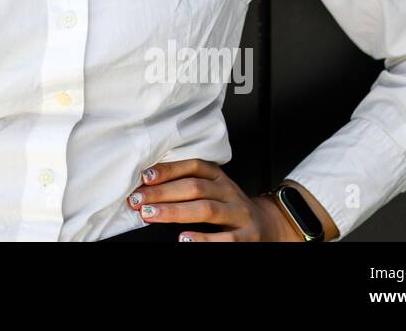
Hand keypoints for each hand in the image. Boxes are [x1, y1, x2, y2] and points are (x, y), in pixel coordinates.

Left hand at [126, 158, 303, 241]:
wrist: (268, 225)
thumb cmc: (228, 206)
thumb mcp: (212, 190)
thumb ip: (186, 185)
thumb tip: (145, 187)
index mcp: (219, 176)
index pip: (193, 166)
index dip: (168, 170)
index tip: (144, 177)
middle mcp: (229, 191)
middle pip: (195, 187)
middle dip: (163, 193)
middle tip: (138, 200)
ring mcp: (239, 213)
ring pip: (206, 209)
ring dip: (175, 212)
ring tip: (151, 214)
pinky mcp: (248, 236)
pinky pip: (225, 238)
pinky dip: (204, 239)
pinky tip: (184, 239)